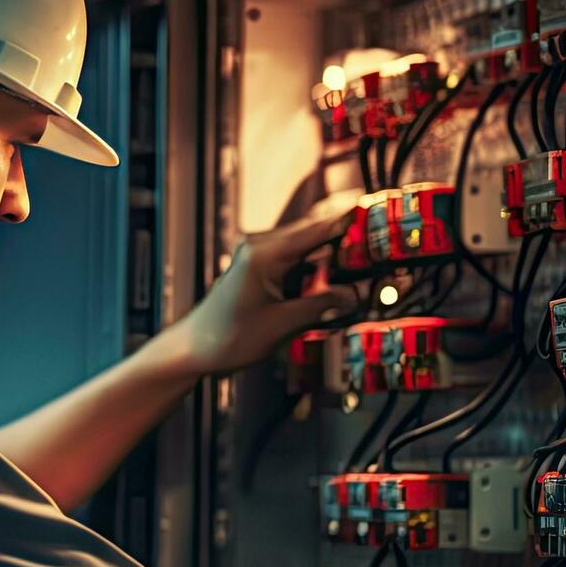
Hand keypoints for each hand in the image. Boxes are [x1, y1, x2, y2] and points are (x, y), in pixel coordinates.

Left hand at [161, 209, 357, 376]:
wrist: (193, 350)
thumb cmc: (226, 338)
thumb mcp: (282, 325)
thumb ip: (321, 306)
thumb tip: (352, 295)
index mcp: (264, 253)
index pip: (316, 229)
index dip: (347, 223)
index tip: (372, 217)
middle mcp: (259, 247)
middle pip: (312, 236)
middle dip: (342, 248)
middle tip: (371, 258)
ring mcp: (256, 256)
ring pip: (305, 250)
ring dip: (326, 264)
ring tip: (351, 281)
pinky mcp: (256, 269)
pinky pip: (292, 263)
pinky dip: (311, 274)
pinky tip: (325, 290)